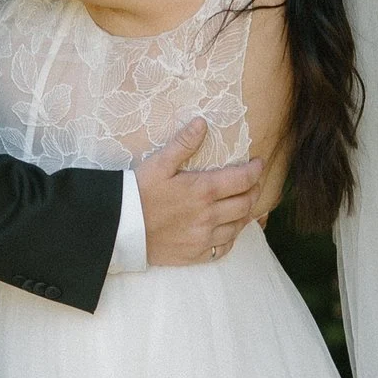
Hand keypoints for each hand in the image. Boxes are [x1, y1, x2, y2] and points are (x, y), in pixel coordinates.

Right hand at [136, 120, 264, 268]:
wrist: (119, 229)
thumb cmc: (138, 193)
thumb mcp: (159, 164)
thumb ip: (183, 144)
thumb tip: (202, 123)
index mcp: (203, 190)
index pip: (243, 180)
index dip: (255, 170)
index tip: (258, 164)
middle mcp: (209, 215)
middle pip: (246, 203)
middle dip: (254, 191)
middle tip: (252, 183)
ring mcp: (204, 237)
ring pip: (238, 226)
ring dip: (245, 213)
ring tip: (243, 204)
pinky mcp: (195, 254)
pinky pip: (224, 247)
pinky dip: (231, 237)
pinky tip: (227, 229)